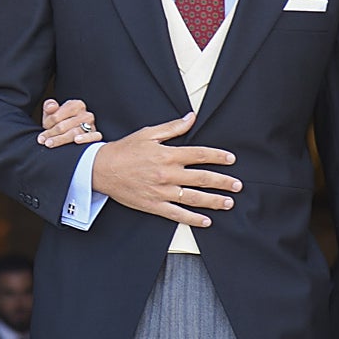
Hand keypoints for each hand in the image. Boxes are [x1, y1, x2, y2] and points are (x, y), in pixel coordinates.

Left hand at [37, 99, 102, 147]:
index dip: (49, 122)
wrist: (70, 133)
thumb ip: (49, 106)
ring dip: (61, 139)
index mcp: (76, 105)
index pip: (60, 113)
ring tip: (49, 144)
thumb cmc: (60, 122)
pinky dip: (85, 138)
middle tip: (43, 140)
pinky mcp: (96, 135)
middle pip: (65, 125)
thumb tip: (52, 107)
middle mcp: (85, 114)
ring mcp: (92, 125)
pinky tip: (76, 141)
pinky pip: (93, 137)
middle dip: (51, 133)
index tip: (43, 127)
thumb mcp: (52, 113)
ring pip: (75, 132)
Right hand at [89, 112, 237, 226]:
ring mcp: (162, 191)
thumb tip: (191, 118)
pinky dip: (192, 219)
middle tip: (237, 185)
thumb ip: (173, 127)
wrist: (101, 169)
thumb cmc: (124, 150)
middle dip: (222, 182)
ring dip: (213, 201)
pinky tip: (205, 221)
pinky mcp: (154, 205)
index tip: (230, 159)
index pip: (200, 155)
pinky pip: (177, 214)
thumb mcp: (148, 133)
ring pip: (194, 197)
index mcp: (168, 155)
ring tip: (228, 202)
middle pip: (202, 178)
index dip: (218, 156)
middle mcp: (168, 174)